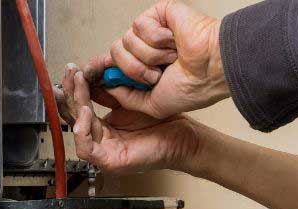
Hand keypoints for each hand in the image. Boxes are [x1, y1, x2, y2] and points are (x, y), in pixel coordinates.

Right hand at [57, 64, 204, 174]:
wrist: (183, 138)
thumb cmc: (163, 122)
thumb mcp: (131, 100)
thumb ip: (111, 91)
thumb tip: (94, 74)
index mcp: (103, 128)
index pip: (79, 108)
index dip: (74, 89)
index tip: (73, 70)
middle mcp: (101, 140)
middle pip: (74, 116)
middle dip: (70, 91)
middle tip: (70, 71)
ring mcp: (104, 153)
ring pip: (77, 130)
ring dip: (75, 105)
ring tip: (79, 84)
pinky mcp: (109, 162)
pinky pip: (86, 149)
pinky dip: (83, 130)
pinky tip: (86, 110)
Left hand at [84, 0, 228, 118]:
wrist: (211, 71)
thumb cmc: (192, 87)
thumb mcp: (152, 105)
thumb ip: (127, 98)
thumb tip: (107, 87)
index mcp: (143, 68)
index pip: (112, 64)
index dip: (99, 69)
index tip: (86, 76)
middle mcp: (145, 49)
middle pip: (114, 54)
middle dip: (134, 70)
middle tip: (158, 75)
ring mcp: (150, 31)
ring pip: (125, 42)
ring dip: (149, 57)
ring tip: (171, 58)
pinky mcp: (157, 14)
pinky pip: (139, 26)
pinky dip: (157, 39)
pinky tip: (173, 41)